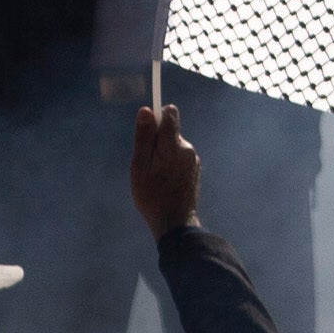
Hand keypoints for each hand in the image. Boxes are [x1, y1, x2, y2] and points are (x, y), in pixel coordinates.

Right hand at [130, 102, 203, 232]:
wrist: (175, 223)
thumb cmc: (152, 195)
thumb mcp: (140, 166)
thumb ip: (144, 137)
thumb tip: (146, 110)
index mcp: (174, 146)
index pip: (170, 114)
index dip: (156, 115)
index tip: (145, 129)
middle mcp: (188, 149)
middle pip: (170, 131)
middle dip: (155, 140)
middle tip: (145, 163)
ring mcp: (193, 160)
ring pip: (172, 145)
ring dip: (161, 153)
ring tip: (153, 175)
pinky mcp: (193, 169)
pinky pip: (178, 157)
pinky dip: (168, 163)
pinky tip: (163, 181)